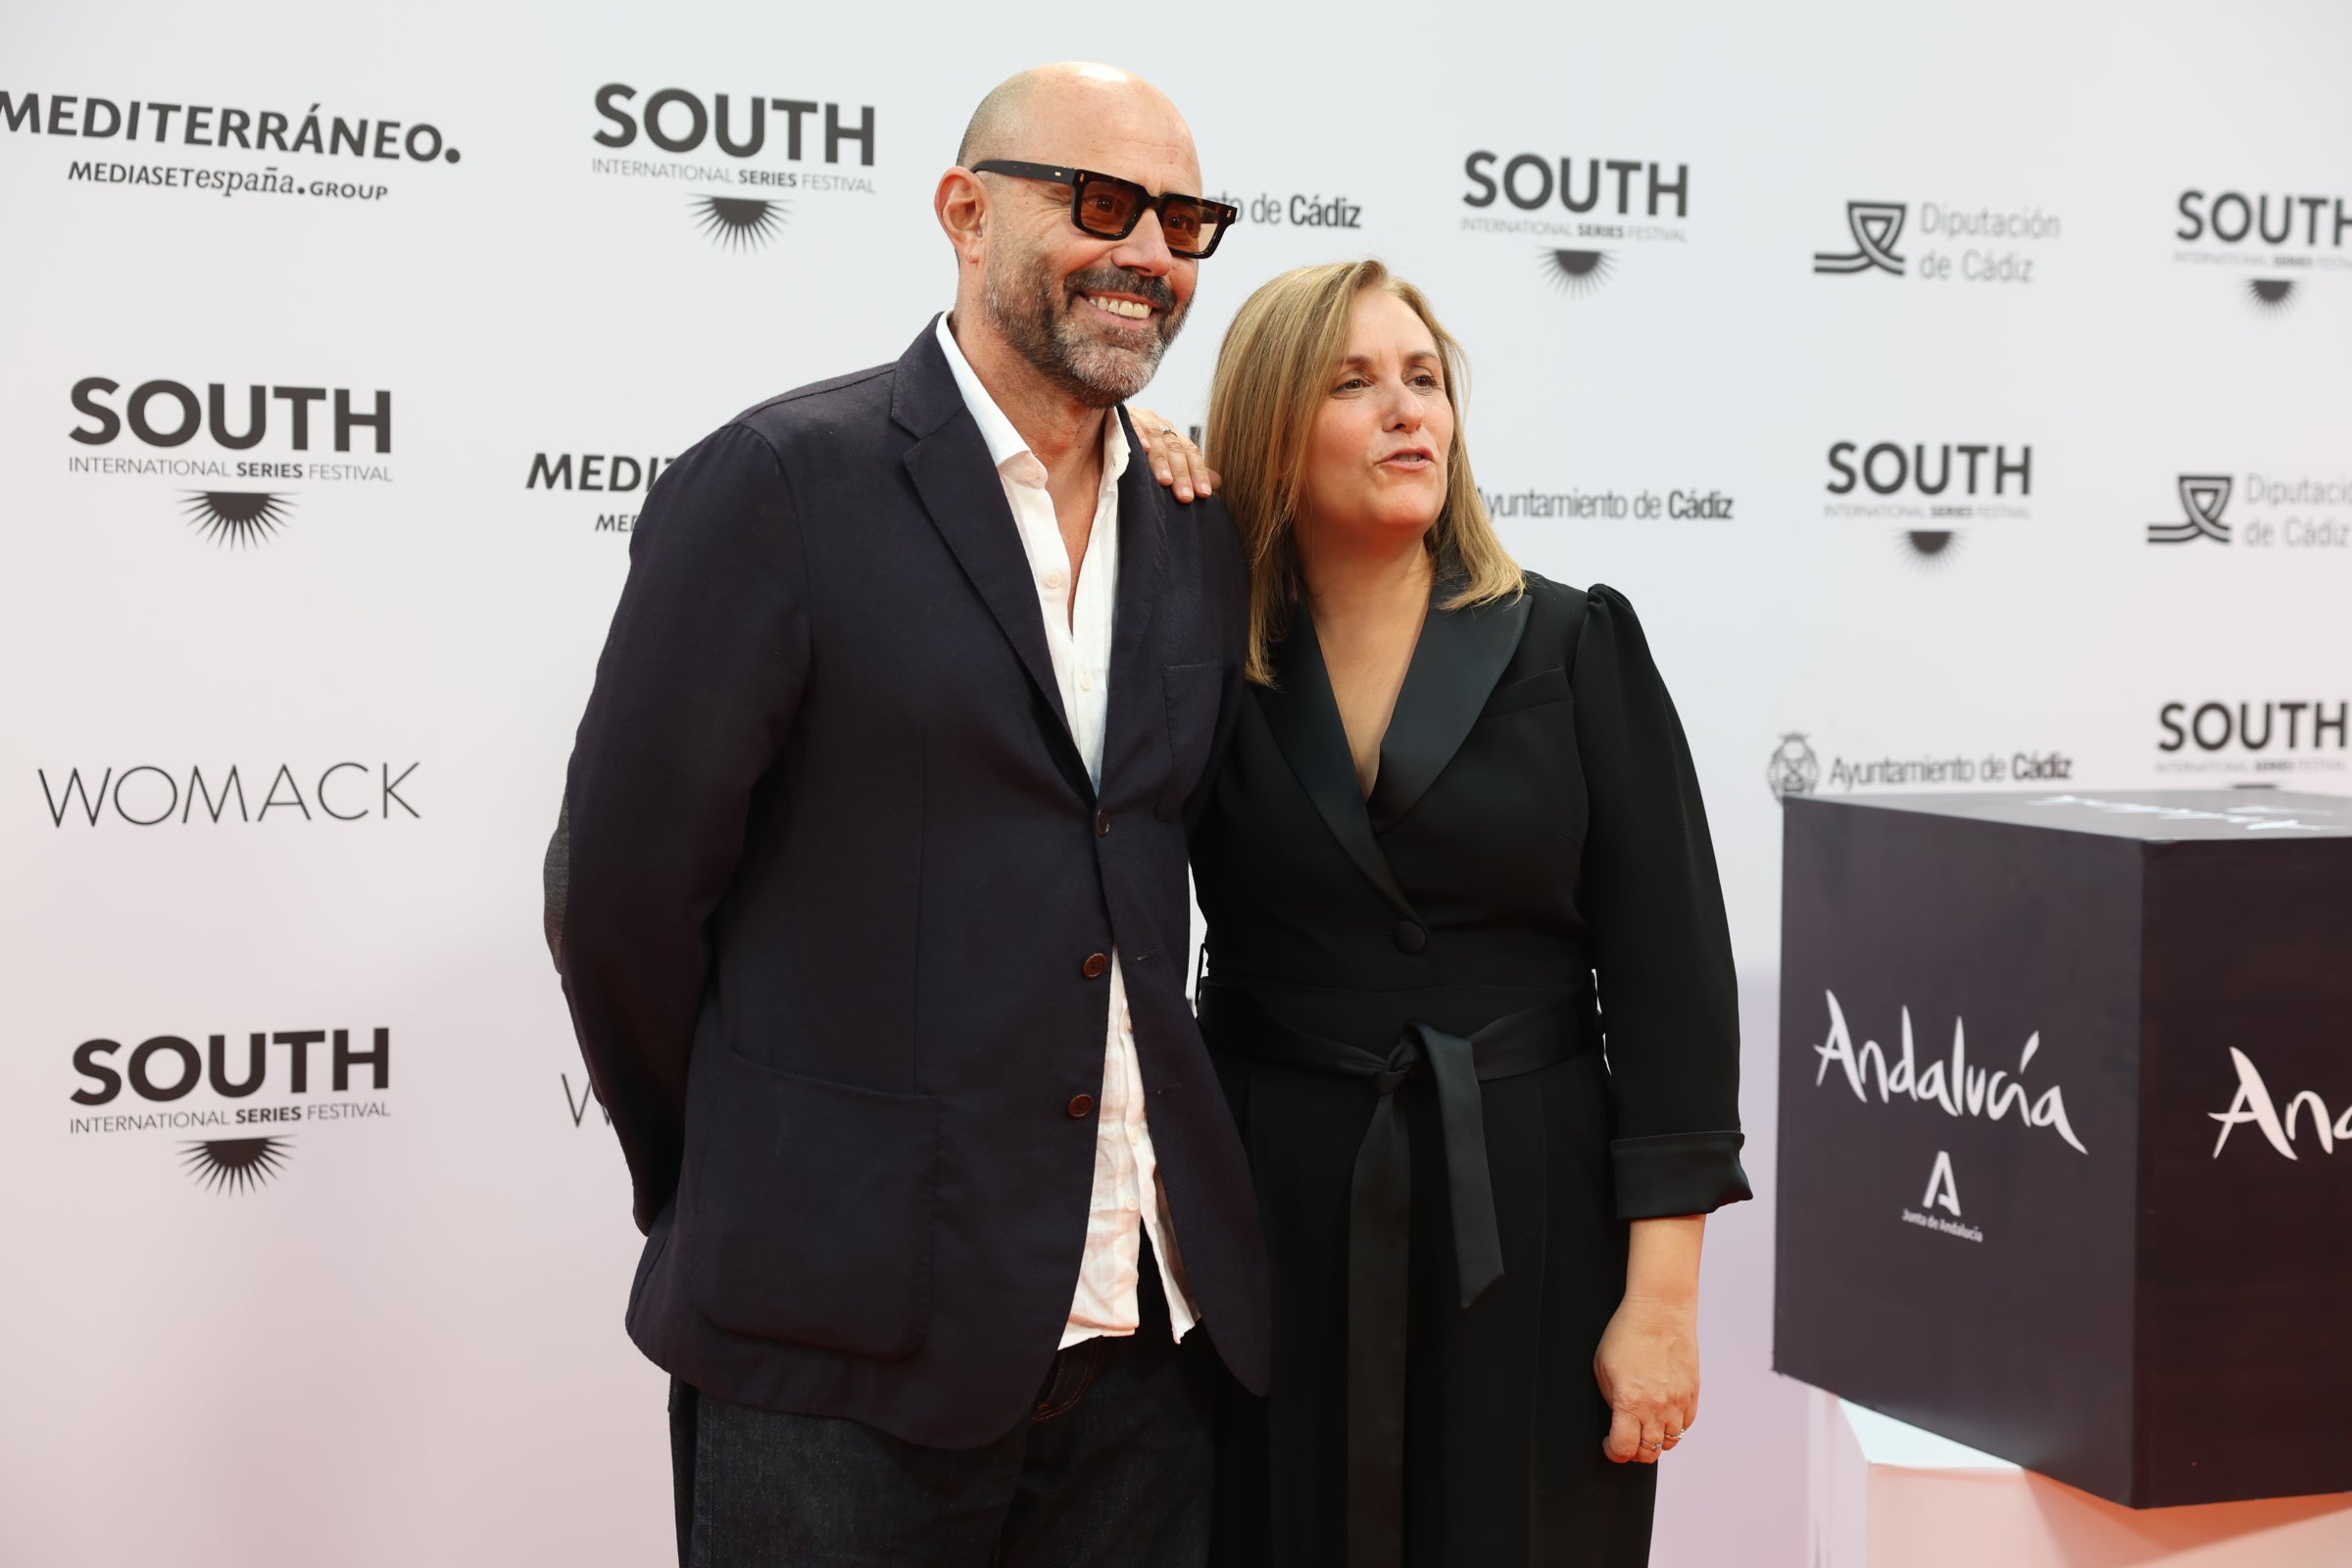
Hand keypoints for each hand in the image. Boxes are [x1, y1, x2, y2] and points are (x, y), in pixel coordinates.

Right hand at [1126, 407, 1219, 501]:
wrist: (1101, 427)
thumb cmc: (1134, 452)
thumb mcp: (1163, 461)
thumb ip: (1189, 470)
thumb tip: (1218, 482)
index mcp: (1171, 434)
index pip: (1190, 452)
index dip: (1198, 472)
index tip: (1204, 494)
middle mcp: (1158, 424)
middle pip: (1175, 448)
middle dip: (1181, 474)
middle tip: (1185, 497)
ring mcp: (1140, 418)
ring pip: (1155, 438)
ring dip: (1161, 461)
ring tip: (1165, 481)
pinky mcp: (1120, 416)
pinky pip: (1131, 425)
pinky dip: (1138, 436)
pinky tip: (1144, 449)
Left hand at [1593, 1294, 1699, 1464]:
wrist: (1659, 1312)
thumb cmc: (1627, 1334)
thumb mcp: (1602, 1368)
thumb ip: (1611, 1400)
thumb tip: (1618, 1419)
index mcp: (1630, 1402)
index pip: (1624, 1448)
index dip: (1613, 1453)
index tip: (1609, 1446)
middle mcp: (1657, 1407)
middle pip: (1648, 1452)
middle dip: (1633, 1451)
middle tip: (1626, 1440)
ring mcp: (1678, 1402)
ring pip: (1669, 1442)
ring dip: (1655, 1441)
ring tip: (1645, 1429)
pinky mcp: (1693, 1394)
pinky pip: (1685, 1425)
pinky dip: (1674, 1427)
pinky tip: (1662, 1415)